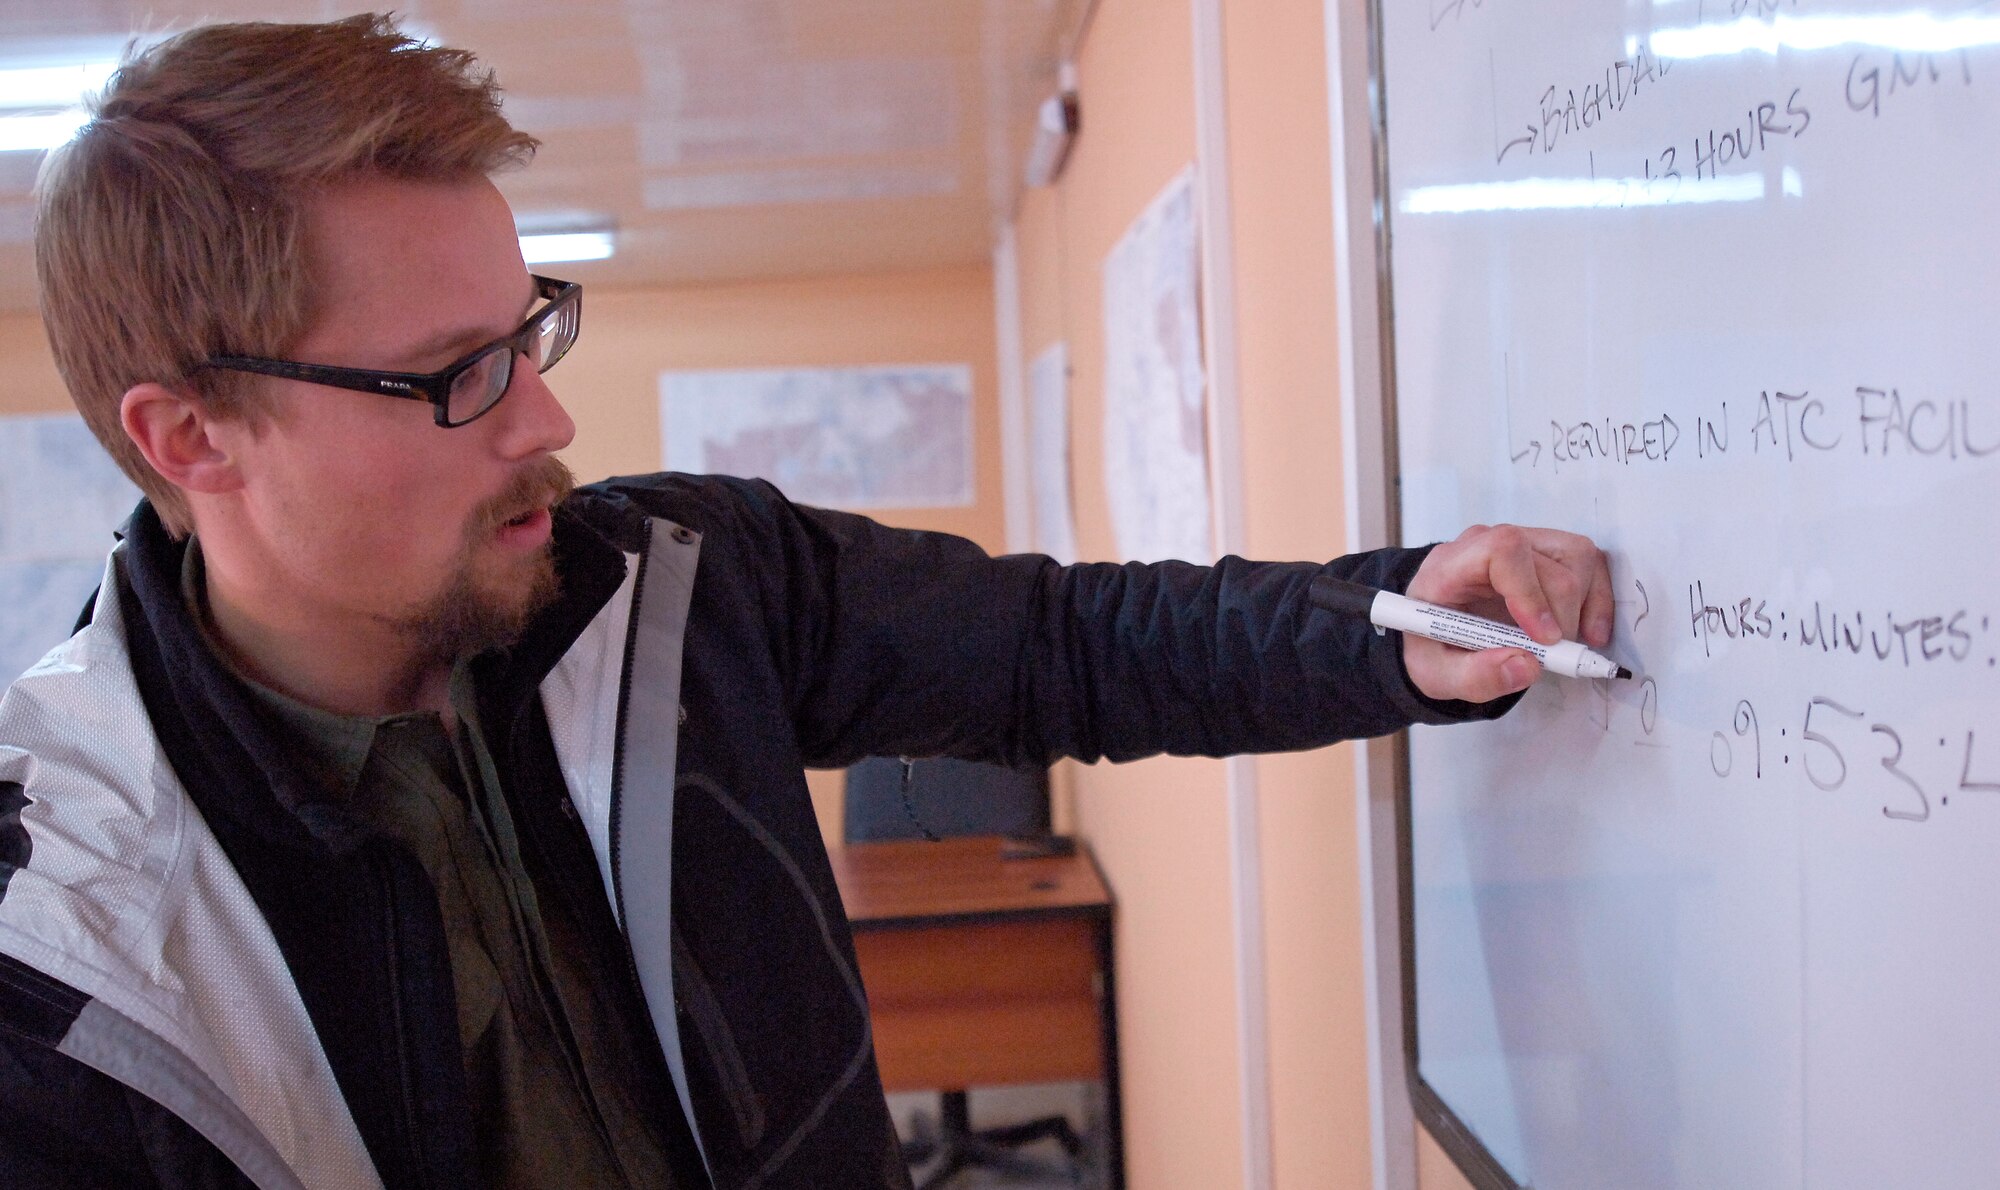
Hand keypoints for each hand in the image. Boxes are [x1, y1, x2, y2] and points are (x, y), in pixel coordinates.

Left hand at [1402, 523, 1614, 703]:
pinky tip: (1589, 632)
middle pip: (1548, 564)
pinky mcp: (1546, 554)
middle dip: (1561, 618)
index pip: (1502, 550)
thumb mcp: (1436, 675)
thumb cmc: (1431, 646)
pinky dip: (1598, 600)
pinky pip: (1588, 563)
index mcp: (1450, 566)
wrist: (1433, 632)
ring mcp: (1522, 544)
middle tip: (1551, 658)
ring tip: (1566, 647)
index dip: (1530, 593)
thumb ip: (1475, 676)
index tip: (1543, 637)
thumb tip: (1528, 665)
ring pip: (1578, 557)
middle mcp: (1488, 544)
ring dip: (1584, 607)